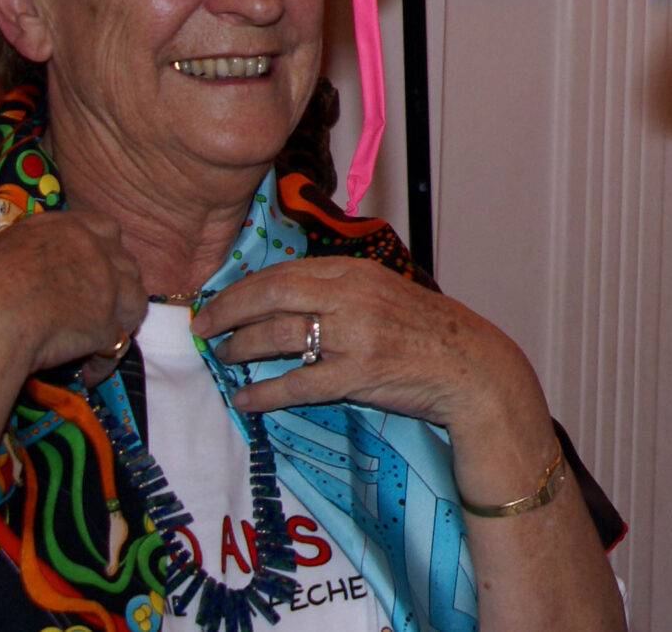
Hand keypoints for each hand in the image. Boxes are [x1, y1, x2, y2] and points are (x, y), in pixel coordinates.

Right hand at [0, 206, 144, 383]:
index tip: (92, 269)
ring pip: (134, 302)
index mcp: (65, 227)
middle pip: (126, 265)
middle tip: (99, 308)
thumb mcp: (0, 251)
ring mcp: (106, 287)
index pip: (104, 228)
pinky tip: (87, 374)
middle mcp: (94, 250)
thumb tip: (18, 273)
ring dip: (121, 321)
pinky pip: (115, 347)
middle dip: (118, 286)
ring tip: (100, 342)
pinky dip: (103, 362)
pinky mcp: (105, 325)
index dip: (103, 251)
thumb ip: (27, 256)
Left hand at [198, 258, 544, 438]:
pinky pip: (297, 384)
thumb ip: (339, 290)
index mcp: (356, 270)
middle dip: (227, 310)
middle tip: (202, 326)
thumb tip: (283, 298)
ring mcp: (356, 334)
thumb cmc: (424, 332)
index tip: (217, 300)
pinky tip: (245, 400)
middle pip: (271, 294)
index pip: (285, 271)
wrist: (469, 366)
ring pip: (278, 335)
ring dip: (239, 348)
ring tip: (221, 357)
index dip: (243, 286)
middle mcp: (353, 295)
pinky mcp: (359, 373)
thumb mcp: (383, 293)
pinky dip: (264, 393)